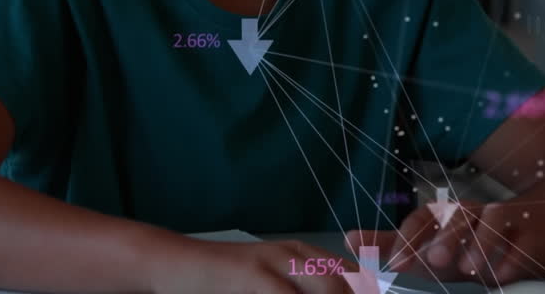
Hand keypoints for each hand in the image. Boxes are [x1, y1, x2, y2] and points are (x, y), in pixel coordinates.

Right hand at [150, 238, 357, 293]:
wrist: (178, 264)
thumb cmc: (225, 280)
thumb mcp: (269, 283)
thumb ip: (297, 287)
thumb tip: (338, 293)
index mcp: (303, 254)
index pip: (353, 276)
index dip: (365, 293)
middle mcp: (294, 253)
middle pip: (346, 283)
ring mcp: (274, 261)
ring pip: (326, 286)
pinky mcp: (253, 273)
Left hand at [345, 198, 526, 285]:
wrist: (532, 232)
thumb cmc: (469, 242)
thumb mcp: (430, 245)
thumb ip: (392, 244)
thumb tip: (348, 239)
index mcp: (444, 214)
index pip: (422, 219)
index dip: (406, 239)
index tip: (394, 265)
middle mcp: (472, 212)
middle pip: (458, 215)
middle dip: (445, 237)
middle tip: (434, 261)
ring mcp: (506, 221)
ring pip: (494, 222)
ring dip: (481, 245)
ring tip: (470, 270)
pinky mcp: (534, 236)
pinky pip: (526, 242)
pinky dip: (515, 257)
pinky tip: (504, 275)